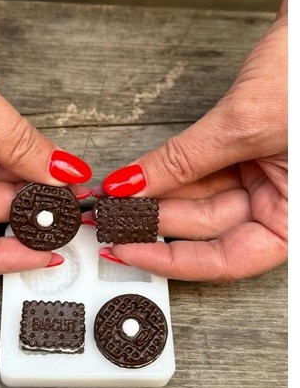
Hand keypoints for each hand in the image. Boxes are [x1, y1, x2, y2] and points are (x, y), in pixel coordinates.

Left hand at [98, 0, 287, 281]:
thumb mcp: (242, 127)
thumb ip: (183, 162)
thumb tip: (131, 188)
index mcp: (294, 219)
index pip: (226, 260)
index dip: (171, 260)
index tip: (126, 251)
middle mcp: (279, 203)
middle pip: (205, 228)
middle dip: (152, 222)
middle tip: (107, 218)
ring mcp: (262, 177)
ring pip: (197, 199)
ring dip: (152, 199)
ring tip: (111, 199)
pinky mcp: (245, 151)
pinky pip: (199, 170)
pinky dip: (165, 173)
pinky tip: (133, 180)